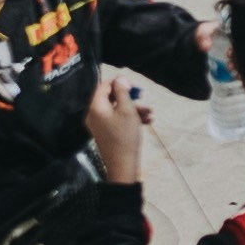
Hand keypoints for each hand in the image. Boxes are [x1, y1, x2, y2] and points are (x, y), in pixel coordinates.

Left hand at [83, 70, 148, 184]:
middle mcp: (94, 115)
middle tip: (142, 96)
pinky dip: (130, 118)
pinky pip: (117, 120)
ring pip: (116, 110)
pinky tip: (146, 121)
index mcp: (96, 107)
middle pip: (111, 98)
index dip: (118, 83)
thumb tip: (120, 78)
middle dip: (129, 97)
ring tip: (150, 113)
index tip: (133, 85)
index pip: (103, 86)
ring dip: (133, 109)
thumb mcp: (127, 110)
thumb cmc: (125, 136)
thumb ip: (123, 92)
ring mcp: (99, 125)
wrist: (122, 166)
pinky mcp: (106, 133)